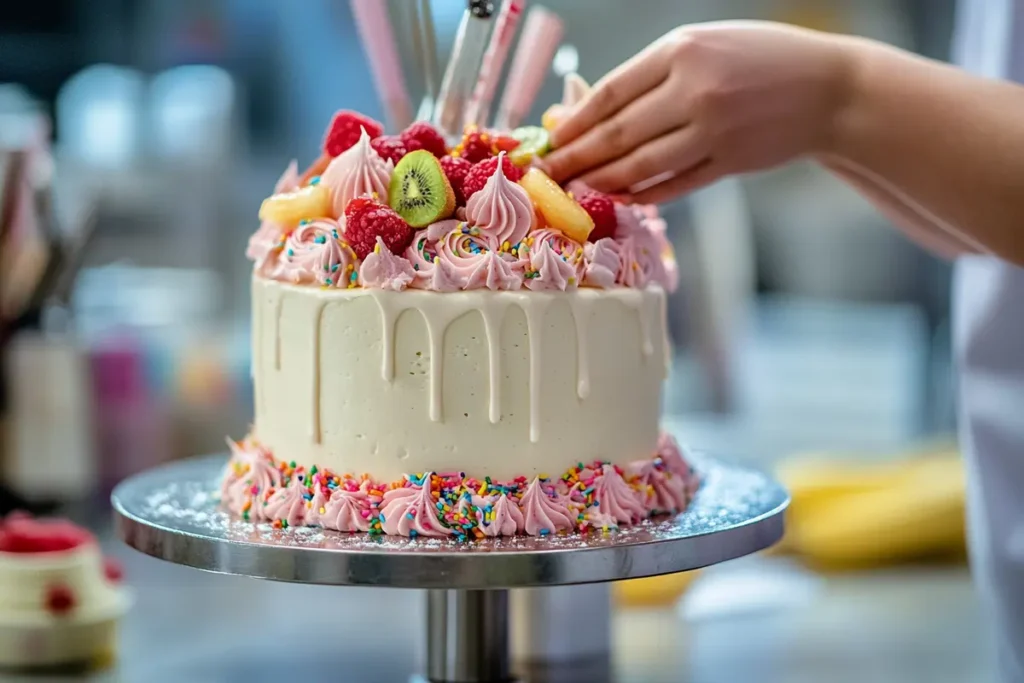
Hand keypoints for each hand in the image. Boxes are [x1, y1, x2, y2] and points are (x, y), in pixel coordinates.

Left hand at [544, 21, 853, 202]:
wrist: (830, 89)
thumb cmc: (760, 60)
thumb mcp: (703, 46)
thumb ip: (647, 76)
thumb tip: (581, 111)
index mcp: (682, 50)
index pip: (610, 93)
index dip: (574, 121)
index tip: (550, 139)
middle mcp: (696, 90)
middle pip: (618, 134)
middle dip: (575, 158)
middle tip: (545, 175)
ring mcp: (714, 131)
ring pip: (641, 166)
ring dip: (600, 182)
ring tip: (573, 190)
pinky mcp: (730, 163)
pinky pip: (673, 185)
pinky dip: (642, 194)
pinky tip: (618, 197)